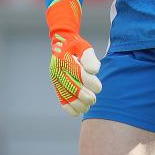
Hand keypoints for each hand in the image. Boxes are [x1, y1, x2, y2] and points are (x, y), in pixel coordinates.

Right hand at [46, 0, 102, 115]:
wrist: (61, 44)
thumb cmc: (76, 46)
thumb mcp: (84, 47)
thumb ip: (89, 58)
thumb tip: (93, 71)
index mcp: (66, 59)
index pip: (79, 74)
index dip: (90, 83)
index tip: (98, 88)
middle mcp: (59, 70)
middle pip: (72, 88)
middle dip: (85, 97)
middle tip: (93, 99)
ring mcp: (56, 80)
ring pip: (67, 97)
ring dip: (79, 104)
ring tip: (88, 105)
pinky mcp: (56, 86)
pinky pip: (62, 100)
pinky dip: (70, 108)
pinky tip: (79, 110)